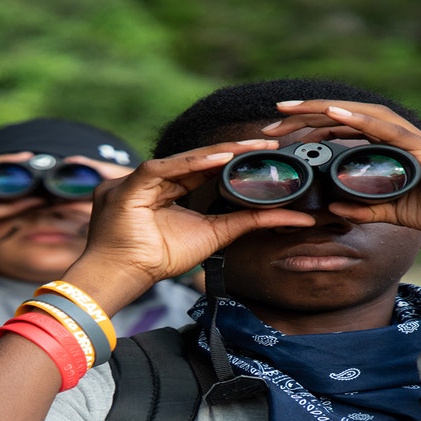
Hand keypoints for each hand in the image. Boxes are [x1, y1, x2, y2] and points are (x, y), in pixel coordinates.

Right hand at [76, 138, 315, 285]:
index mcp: (169, 189)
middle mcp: (156, 179)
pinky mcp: (130, 185)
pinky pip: (163, 167)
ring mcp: (141, 179)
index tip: (268, 154)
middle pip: (198, 159)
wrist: (125, 276)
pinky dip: (191, 162)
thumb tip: (295, 217)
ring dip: (217, 153)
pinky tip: (218, 159)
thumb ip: (248, 221)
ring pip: (184, 159)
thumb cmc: (159, 258)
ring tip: (248, 148)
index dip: (236, 160)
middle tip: (268, 144)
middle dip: (233, 151)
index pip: (206, 168)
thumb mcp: (215, 234)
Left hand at [262, 100, 420, 235]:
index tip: (282, 134)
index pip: (345, 132)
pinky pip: (386, 131)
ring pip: (359, 116)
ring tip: (291, 111)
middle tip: (272, 122)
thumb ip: (367, 209)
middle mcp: (398, 139)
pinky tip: (336, 113)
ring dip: (323, 111)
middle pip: (345, 118)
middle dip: (307, 117)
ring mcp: (410, 140)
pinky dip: (359, 119)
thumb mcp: (398, 214)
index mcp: (391, 152)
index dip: (313, 129)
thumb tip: (333, 210)